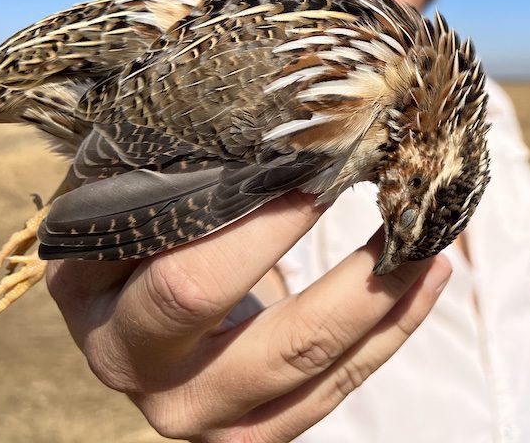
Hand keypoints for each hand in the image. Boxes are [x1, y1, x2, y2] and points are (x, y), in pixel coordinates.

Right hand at [46, 191, 451, 441]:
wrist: (128, 310)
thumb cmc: (139, 230)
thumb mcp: (135, 197)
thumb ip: (183, 172)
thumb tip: (284, 117)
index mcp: (97, 305)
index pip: (192, 278)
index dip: (269, 230)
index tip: (329, 172)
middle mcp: (140, 372)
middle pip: (267, 338)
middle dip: (350, 276)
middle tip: (402, 211)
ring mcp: (200, 414)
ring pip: (311, 365)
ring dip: (387, 298)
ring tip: (433, 241)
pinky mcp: (250, 434)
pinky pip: (334, 388)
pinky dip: (391, 329)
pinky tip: (428, 277)